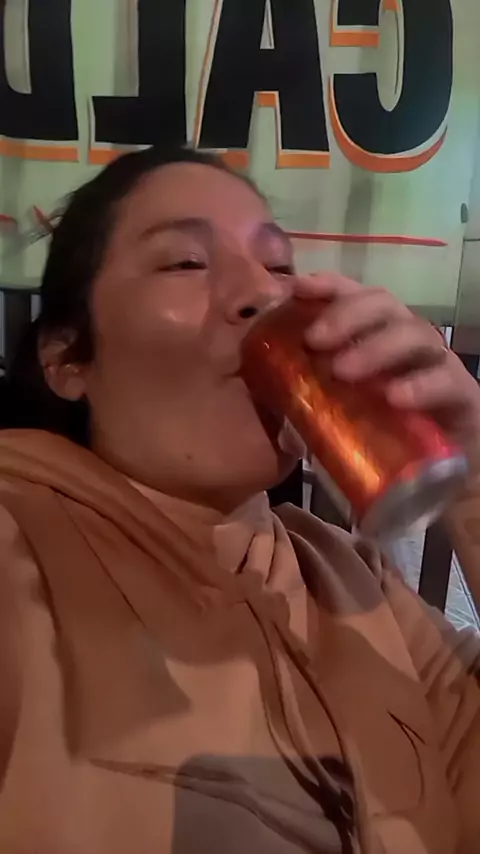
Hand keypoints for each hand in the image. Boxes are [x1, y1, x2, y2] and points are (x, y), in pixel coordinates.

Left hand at [295, 273, 479, 473]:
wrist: (430, 486)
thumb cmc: (375, 442)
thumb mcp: (329, 415)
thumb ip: (300, 396)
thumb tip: (257, 385)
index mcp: (372, 338)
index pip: (353, 295)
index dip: (328, 286)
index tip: (298, 288)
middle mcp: (406, 342)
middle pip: (385, 304)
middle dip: (348, 315)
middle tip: (315, 341)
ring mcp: (438, 366)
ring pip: (417, 334)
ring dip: (376, 347)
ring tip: (343, 372)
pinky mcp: (463, 398)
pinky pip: (447, 381)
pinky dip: (420, 385)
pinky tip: (393, 398)